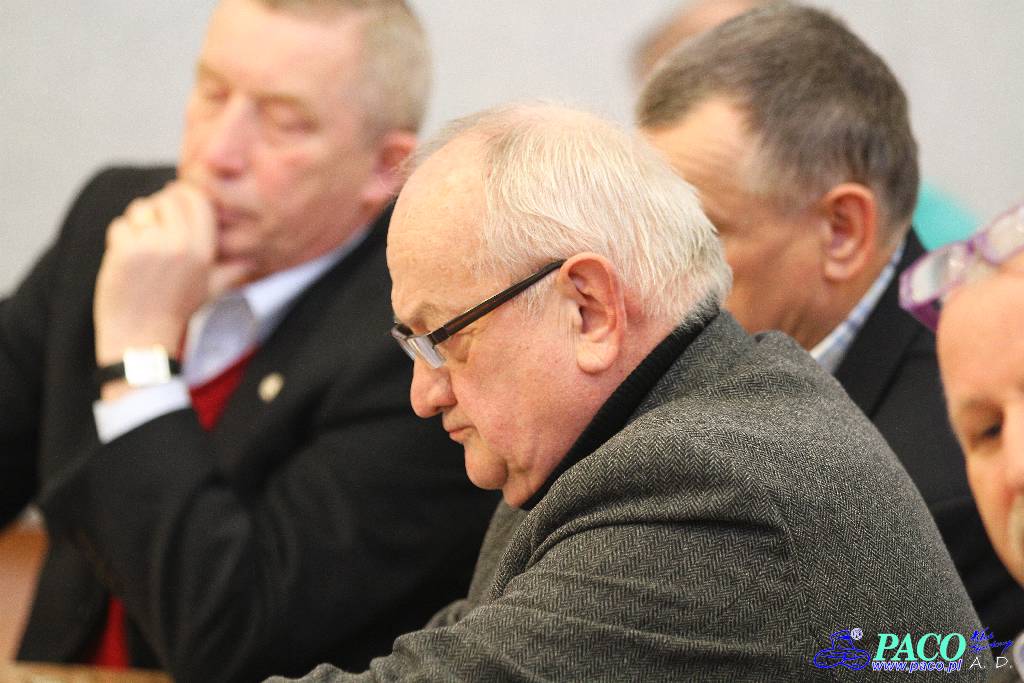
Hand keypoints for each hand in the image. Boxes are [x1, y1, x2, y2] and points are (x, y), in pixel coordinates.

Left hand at [94, 181, 252, 368]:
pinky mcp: (126, 251)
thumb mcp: (210, 289)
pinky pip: (120, 226)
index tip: (173, 213)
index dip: (182, 199)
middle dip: (158, 210)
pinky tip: (126, 262)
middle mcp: (182, 244)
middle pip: (167, 198)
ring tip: (141, 252)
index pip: (197, 199)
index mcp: (204, 250)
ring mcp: (153, 246)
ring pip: (141, 209)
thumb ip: (230, 270)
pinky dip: (119, 240)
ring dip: (137, 225)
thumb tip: (251, 262)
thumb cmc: (176, 312)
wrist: (143, 338)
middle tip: (154, 235)